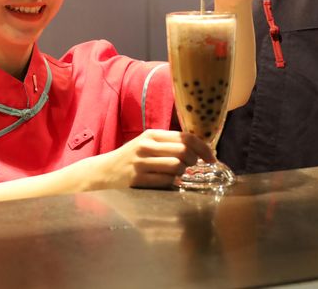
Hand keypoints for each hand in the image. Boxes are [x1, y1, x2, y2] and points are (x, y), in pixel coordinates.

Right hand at [91, 129, 214, 189]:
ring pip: (177, 167)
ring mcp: (142, 163)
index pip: (186, 137)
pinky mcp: (139, 180)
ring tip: (176, 173)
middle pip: (185, 152)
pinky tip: (166, 181)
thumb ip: (169, 143)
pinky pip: (166, 182)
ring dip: (182, 173)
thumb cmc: (131, 157)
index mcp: (152, 134)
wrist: (105, 171)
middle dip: (194, 161)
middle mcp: (147, 146)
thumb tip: (200, 148)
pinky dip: (171, 183)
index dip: (203, 148)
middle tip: (191, 166)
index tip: (212, 157)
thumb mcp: (148, 143)